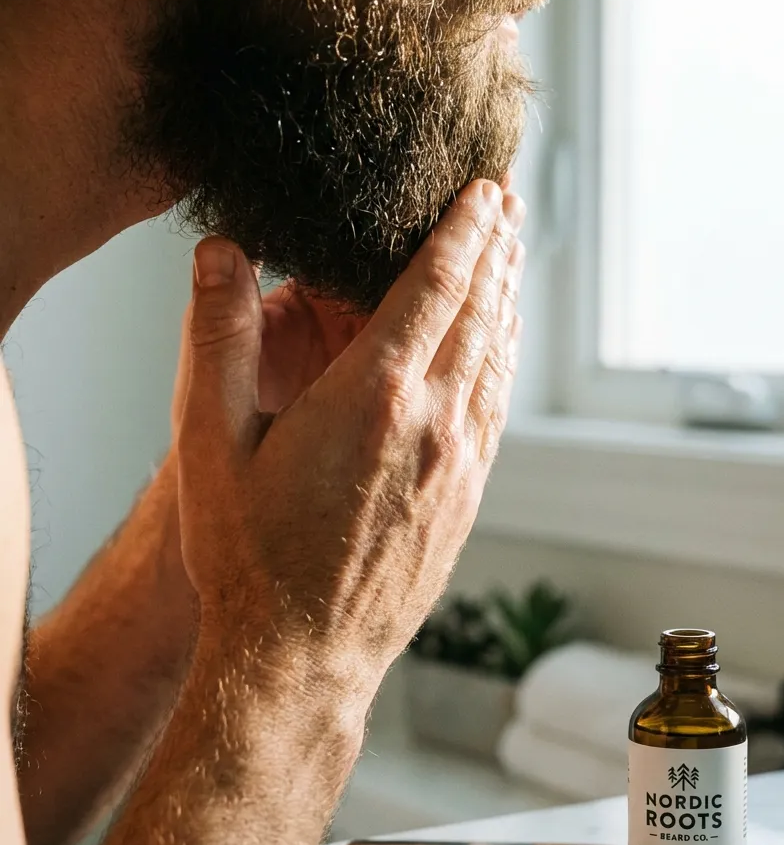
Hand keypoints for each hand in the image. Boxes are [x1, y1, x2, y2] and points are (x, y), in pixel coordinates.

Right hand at [177, 181, 525, 699]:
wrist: (302, 656)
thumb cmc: (248, 556)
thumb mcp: (210, 445)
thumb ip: (218, 339)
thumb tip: (220, 250)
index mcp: (374, 394)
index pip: (436, 284)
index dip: (465, 228)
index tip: (487, 188)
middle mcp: (432, 421)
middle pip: (481, 311)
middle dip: (497, 249)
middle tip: (510, 202)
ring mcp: (458, 463)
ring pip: (497, 358)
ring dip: (507, 299)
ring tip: (513, 256)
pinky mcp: (466, 498)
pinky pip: (496, 408)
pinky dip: (502, 360)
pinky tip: (499, 347)